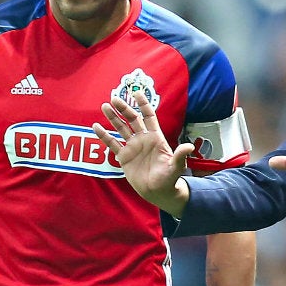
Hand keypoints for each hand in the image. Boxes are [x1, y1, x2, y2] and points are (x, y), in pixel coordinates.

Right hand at [94, 90, 191, 216]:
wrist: (158, 192)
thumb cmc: (169, 179)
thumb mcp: (176, 167)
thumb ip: (180, 156)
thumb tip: (189, 147)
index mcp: (155, 138)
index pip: (148, 116)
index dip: (143, 104)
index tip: (136, 92)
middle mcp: (143, 139)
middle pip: (132, 119)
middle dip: (124, 108)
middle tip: (114, 98)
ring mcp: (132, 147)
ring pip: (121, 128)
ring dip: (113, 118)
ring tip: (104, 106)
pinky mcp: (124, 157)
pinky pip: (112, 144)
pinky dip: (104, 136)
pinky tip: (96, 126)